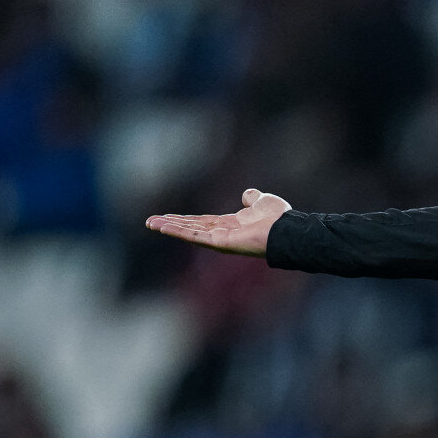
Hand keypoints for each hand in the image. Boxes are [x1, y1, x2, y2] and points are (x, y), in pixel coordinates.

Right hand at [145, 188, 289, 255]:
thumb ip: (252, 199)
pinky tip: (164, 228)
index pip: (202, 222)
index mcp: (231, 225)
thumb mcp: (263, 201)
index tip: (167, 217)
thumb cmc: (279, 218)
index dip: (185, 220)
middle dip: (171, 225)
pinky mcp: (220, 242)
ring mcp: (221, 239)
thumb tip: (247, 194)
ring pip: (190, 232)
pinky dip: (179, 232)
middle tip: (150, 222)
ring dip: (170, 228)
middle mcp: (223, 233)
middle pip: (191, 228)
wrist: (287, 229)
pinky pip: (196, 236)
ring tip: (151, 224)